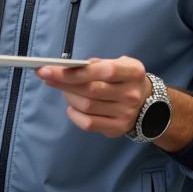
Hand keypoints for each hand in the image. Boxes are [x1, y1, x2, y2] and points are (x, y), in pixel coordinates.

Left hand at [36, 57, 150, 138]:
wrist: (148, 104)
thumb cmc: (124, 79)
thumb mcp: (119, 63)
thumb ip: (96, 64)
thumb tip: (67, 67)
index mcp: (133, 72)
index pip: (103, 71)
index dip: (75, 71)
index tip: (49, 68)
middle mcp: (131, 94)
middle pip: (91, 90)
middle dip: (62, 82)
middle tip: (44, 75)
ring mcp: (125, 114)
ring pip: (87, 106)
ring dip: (68, 96)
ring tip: (62, 89)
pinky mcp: (117, 128)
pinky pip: (88, 123)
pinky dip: (74, 114)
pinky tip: (72, 106)